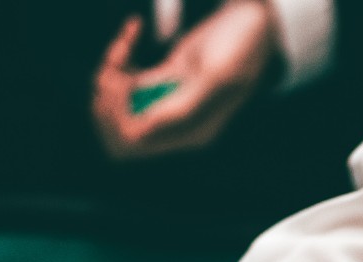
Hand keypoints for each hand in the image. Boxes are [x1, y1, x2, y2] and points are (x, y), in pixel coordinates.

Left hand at [91, 0, 275, 161]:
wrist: (256, 16)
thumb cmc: (244, 44)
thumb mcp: (219, 75)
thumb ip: (183, 107)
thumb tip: (140, 133)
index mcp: (190, 132)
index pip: (132, 143)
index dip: (116, 118)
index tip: (122, 83)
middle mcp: (175, 123)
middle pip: (116, 132)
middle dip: (106, 102)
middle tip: (112, 70)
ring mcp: (166, 101)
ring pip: (116, 102)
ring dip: (110, 73)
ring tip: (124, 43)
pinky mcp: (161, 79)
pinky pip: (126, 76)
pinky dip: (121, 53)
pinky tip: (133, 27)